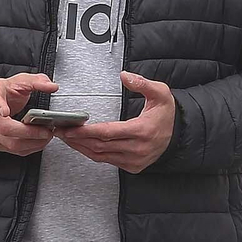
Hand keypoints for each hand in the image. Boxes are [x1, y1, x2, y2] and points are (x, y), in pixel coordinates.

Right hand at [0, 73, 58, 155]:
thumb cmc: (5, 92)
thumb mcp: (19, 80)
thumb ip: (37, 81)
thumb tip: (52, 87)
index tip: (5, 111)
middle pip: (5, 128)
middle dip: (29, 132)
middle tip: (46, 131)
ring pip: (10, 143)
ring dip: (31, 142)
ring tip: (46, 136)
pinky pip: (12, 150)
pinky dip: (29, 148)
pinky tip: (38, 142)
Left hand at [58, 71, 174, 172]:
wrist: (179, 135)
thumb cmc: (166, 114)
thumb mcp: (161, 93)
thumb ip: (142, 83)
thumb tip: (125, 75)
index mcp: (142, 130)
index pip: (108, 133)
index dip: (87, 132)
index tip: (71, 128)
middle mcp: (138, 148)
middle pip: (100, 146)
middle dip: (78, 139)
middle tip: (61, 131)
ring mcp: (135, 160)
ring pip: (101, 156)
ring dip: (81, 147)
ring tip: (66, 137)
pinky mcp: (132, 166)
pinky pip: (107, 161)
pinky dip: (92, 153)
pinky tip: (82, 145)